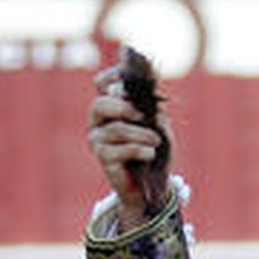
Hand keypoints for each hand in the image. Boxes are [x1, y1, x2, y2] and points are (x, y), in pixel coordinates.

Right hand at [86, 65, 170, 229]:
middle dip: (122, 107)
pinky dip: (140, 150)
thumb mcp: (160, 126)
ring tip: (156, 141)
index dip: (112, 76)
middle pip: (101, 104)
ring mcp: (98, 139)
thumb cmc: (155, 150)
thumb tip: (157, 97)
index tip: (127, 74)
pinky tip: (150, 154)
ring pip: (116, 129)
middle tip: (141, 114)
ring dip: (141, 134)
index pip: (102, 84)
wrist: (152, 184)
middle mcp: (100, 120)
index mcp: (112, 106)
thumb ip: (156, 109)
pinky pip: (121, 149)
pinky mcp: (103, 158)